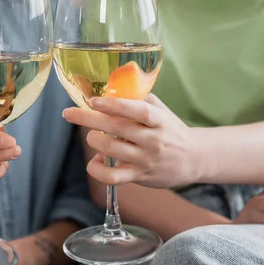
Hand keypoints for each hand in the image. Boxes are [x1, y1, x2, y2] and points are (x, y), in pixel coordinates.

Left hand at [62, 94, 201, 188]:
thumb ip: (139, 99)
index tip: (94, 100)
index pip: (138, 110)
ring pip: (111, 150)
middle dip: (88, 119)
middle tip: (69, 113)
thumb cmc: (171, 129)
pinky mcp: (139, 176)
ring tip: (92, 136)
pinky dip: (97, 169)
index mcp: (159, 120)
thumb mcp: (161, 110)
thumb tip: (110, 87)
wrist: (194, 158)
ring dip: (94, 140)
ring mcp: (146, 160)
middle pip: (116, 128)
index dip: (115, 105)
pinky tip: (96, 161)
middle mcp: (153, 140)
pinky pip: (112, 177)